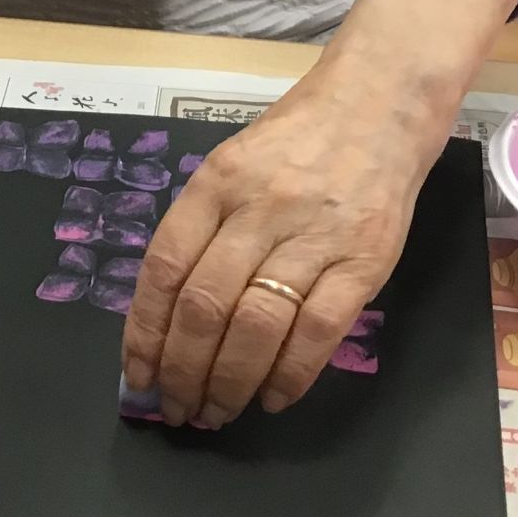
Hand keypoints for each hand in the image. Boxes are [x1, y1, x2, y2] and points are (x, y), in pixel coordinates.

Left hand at [121, 62, 431, 427]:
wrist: (380, 104)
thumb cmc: (297, 138)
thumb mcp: (232, 164)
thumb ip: (203, 228)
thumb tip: (168, 316)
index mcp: (216, 183)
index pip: (165, 268)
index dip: (145, 332)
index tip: (137, 375)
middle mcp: (259, 208)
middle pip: (205, 306)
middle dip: (183, 371)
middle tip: (177, 408)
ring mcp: (314, 235)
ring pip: (256, 326)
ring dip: (229, 382)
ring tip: (217, 411)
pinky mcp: (364, 261)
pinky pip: (319, 331)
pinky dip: (290, 375)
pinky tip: (272, 398)